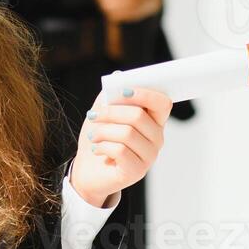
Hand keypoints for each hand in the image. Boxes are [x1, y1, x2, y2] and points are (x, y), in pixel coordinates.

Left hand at [69, 85, 171, 205]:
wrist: (87, 169)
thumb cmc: (99, 138)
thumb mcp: (102, 112)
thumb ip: (110, 95)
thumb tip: (118, 76)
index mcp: (153, 121)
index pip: (162, 103)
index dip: (144, 94)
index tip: (122, 91)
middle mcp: (156, 139)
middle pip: (138, 116)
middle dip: (110, 113)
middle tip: (92, 115)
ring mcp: (149, 157)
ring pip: (127, 133)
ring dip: (102, 132)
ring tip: (92, 136)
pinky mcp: (137, 171)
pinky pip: (120, 150)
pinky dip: (102, 147)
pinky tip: (97, 150)